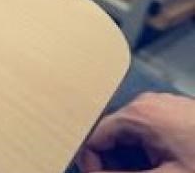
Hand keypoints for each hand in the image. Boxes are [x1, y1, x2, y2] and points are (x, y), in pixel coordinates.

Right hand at [77, 92, 194, 171]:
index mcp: (138, 113)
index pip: (94, 137)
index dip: (91, 163)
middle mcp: (147, 102)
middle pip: (112, 134)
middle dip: (115, 160)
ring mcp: (163, 103)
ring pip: (130, 132)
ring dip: (133, 155)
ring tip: (155, 169)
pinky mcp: (176, 109)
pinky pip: (148, 128)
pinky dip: (148, 147)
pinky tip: (164, 161)